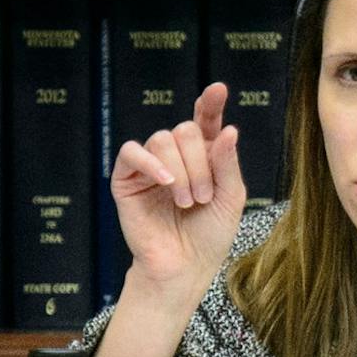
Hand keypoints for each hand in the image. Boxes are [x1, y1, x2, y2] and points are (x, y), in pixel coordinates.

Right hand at [109, 82, 246, 296]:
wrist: (185, 267)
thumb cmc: (210, 236)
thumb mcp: (230, 199)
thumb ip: (227, 164)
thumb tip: (228, 129)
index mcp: (204, 158)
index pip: (205, 121)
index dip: (210, 103)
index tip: (218, 89)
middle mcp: (176, 156)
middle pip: (185, 130)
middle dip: (200, 164)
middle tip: (203, 198)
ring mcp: (150, 165)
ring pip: (162, 139)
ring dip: (182, 172)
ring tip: (187, 202)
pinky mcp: (126, 177)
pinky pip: (132, 151)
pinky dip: (151, 163)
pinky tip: (166, 182)